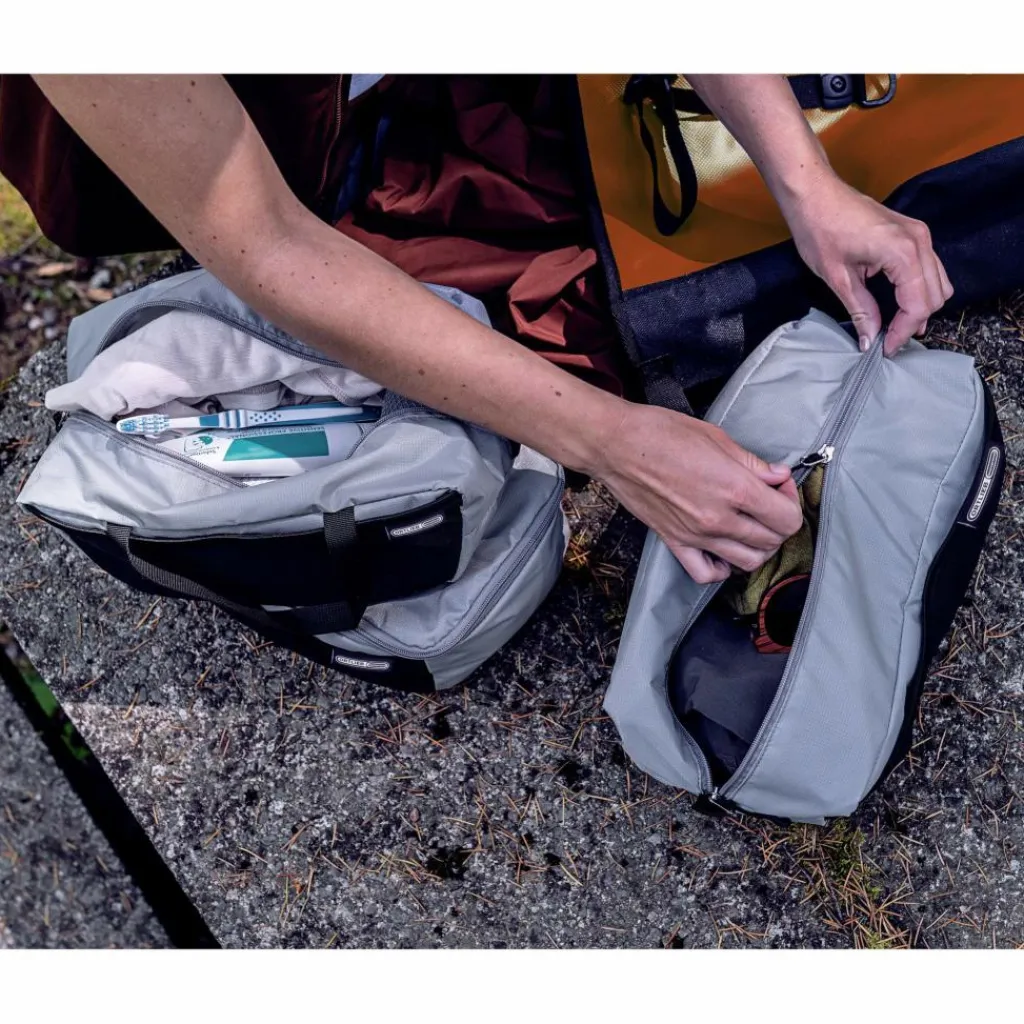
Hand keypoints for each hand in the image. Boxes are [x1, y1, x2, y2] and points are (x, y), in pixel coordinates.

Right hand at [592, 403, 802, 582]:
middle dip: (778, 521)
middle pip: (773, 541)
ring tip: (749, 525)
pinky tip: (722, 548)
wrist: (616, 446)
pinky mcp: (675, 542)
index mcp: (736, 489)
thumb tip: (777, 475)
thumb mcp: (716, 437)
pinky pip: (707, 573)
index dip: (791, 500)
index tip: (779, 484)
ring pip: (748, 562)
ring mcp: (696, 536)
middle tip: (766, 499)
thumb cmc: (661, 433)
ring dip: (757, 546)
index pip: (788, 518)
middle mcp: (720, 519)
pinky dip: (721, 567)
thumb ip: (752, 463)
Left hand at [781, 170, 953, 354]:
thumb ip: (861, 310)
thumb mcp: (838, 278)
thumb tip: (870, 338)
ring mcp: (919, 234)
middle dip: (913, 321)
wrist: (815, 195)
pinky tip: (899, 303)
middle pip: (934, 295)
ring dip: (920, 306)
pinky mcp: (913, 232)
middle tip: (888, 341)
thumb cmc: (820, 229)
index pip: (917, 304)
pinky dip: (920, 289)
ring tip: (894, 326)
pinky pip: (929, 268)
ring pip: (937, 282)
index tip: (884, 348)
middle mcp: (919, 241)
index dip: (902, 332)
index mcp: (903, 252)